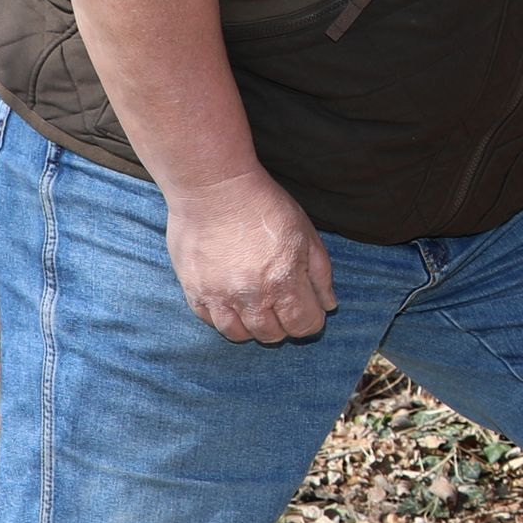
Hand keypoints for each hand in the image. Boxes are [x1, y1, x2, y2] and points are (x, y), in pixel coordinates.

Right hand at [164, 168, 338, 343]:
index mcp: (283, 281)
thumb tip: (328, 305)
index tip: (308, 309)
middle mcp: (251, 296)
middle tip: (282, 305)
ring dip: (253, 326)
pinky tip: (232, 300)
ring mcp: (219, 296)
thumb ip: (320, 274)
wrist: (214, 187)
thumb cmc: (264, 206)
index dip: (311, 320)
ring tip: (256, 305)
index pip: (304, 326)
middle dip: (283, 325)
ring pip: (239, 335)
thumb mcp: (306, 235)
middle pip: (272, 335)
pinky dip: (224, 317)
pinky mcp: (194, 290)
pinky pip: (210, 321)